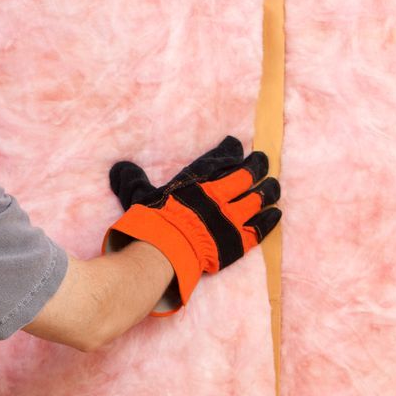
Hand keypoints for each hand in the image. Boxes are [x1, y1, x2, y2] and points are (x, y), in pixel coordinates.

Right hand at [101, 136, 280, 314]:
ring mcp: (231, 219)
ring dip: (268, 192)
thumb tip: (119, 167)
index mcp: (196, 183)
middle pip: (245, 177)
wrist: (166, 251)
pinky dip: (269, 220)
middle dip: (257, 167)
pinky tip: (276, 213)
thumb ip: (132, 180)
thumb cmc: (151, 223)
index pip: (218, 160)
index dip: (230, 151)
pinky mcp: (237, 243)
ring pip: (257, 200)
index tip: (237, 145)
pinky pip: (259, 229)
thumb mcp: (138, 196)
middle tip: (264, 161)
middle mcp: (218, 197)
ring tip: (275, 187)